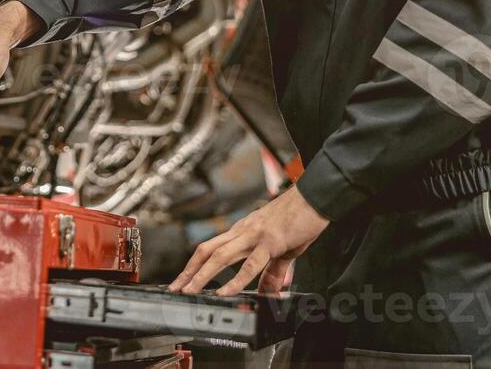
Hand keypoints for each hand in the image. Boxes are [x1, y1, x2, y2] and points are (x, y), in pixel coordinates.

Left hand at [168, 186, 329, 295]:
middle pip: (207, 251)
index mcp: (242, 232)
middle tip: (176, 288)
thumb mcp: (282, 249)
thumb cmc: (298, 218)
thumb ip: (273, 271)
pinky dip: (236, 279)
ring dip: (203, 275)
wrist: (315, 198)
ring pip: (220, 256)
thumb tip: (267, 291)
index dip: (194, 264)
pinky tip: (226, 291)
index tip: (182, 279)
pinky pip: (250, 263)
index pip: (210, 247)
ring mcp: (254, 235)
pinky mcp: (270, 241)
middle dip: (190, 271)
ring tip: (191, 290)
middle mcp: (243, 232)